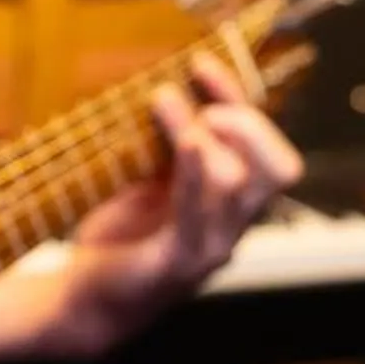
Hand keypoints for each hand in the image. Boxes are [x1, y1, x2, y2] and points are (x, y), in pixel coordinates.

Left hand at [28, 57, 304, 362]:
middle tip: (202, 106)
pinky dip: (196, 174)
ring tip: (163, 103)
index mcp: (233, 199)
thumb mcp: (148, 178)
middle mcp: (235, 224)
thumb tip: (166, 80)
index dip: (239, 97)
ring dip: (201, 133)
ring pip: (238, 183)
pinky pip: (199, 215)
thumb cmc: (119, 236)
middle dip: (246, 123)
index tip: (201, 61)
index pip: (263, 142)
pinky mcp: (179, 264)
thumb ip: (168, 141)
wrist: (86, 302)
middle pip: (278, 166)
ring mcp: (213, 247)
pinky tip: (186, 143)